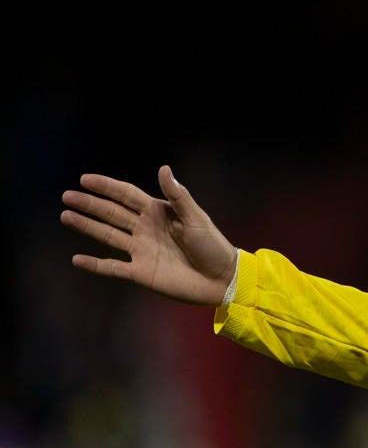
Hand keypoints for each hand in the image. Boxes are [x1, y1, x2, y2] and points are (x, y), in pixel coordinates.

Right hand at [61, 167, 239, 306]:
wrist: (222, 279)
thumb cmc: (213, 245)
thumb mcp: (196, 217)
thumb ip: (177, 196)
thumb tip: (164, 168)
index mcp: (157, 213)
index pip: (126, 195)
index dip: (106, 186)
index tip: (85, 179)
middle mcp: (145, 229)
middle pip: (111, 213)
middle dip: (89, 204)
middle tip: (67, 196)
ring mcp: (141, 251)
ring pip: (107, 235)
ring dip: (87, 226)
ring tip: (66, 216)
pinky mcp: (141, 272)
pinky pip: (113, 268)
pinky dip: (95, 265)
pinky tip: (77, 259)